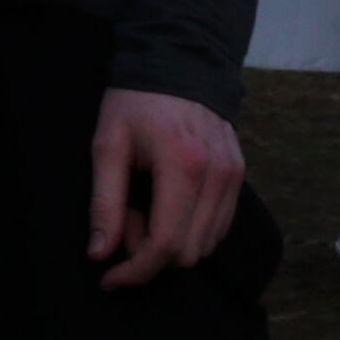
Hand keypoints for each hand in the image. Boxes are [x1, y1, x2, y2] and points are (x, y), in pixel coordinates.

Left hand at [86, 87, 245, 288]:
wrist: (179, 61)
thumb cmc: (136, 103)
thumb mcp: (108, 146)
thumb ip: (105, 203)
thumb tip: (100, 255)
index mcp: (184, 166)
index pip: (165, 244)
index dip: (135, 272)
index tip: (108, 278)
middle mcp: (218, 174)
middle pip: (188, 252)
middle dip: (150, 253)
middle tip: (126, 219)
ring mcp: (234, 174)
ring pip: (206, 244)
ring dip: (171, 242)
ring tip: (146, 207)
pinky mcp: (239, 173)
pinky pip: (219, 226)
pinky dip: (191, 230)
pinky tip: (168, 204)